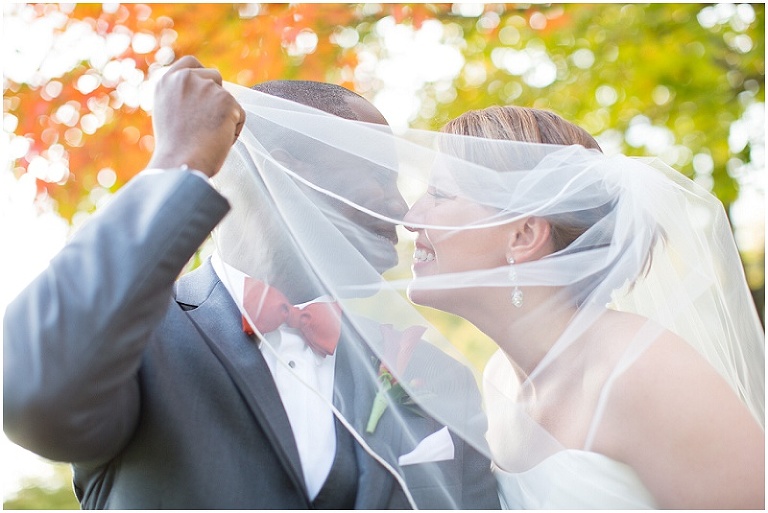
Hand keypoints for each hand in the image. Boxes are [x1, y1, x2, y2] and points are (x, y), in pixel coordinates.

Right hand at [147, 56, 244, 176]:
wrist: (180, 163)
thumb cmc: (174, 149)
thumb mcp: (168, 113)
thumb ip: (182, 98)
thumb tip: (202, 97)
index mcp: (167, 81)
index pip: (190, 63)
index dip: (202, 75)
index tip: (205, 88)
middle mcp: (186, 78)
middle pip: (214, 77)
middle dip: (217, 97)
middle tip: (208, 124)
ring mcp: (207, 87)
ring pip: (228, 99)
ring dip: (225, 117)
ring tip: (207, 138)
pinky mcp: (226, 100)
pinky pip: (240, 115)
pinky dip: (234, 130)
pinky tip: (218, 141)